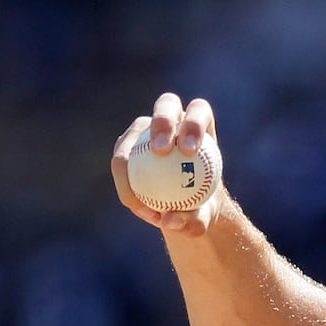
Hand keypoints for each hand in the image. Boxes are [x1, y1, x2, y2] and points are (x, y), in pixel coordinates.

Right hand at [111, 93, 223, 235]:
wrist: (184, 208)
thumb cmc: (201, 207)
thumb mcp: (204, 218)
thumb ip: (192, 220)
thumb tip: (170, 219)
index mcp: (200, 124)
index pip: (198, 112)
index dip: (193, 123)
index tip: (189, 151)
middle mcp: (172, 119)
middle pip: (166, 105)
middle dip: (162, 121)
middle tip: (161, 151)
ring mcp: (145, 129)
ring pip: (133, 133)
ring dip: (132, 157)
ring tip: (138, 193)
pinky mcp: (127, 145)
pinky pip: (121, 161)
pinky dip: (126, 183)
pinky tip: (135, 205)